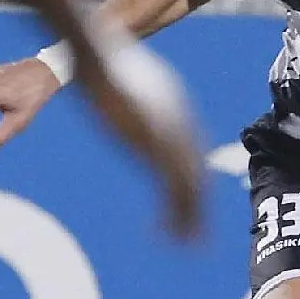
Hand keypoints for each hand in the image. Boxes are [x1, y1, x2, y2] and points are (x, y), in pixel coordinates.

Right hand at [80, 40, 205, 238]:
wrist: (100, 52)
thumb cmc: (106, 61)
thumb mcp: (129, 80)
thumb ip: (136, 96)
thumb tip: (129, 93)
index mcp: (178, 113)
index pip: (193, 156)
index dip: (196, 183)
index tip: (195, 205)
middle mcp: (183, 126)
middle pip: (198, 175)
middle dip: (199, 208)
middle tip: (200, 237)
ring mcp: (170, 137)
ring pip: (190, 187)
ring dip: (190, 219)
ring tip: (189, 246)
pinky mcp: (154, 147)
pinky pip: (171, 188)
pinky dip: (172, 214)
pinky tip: (165, 234)